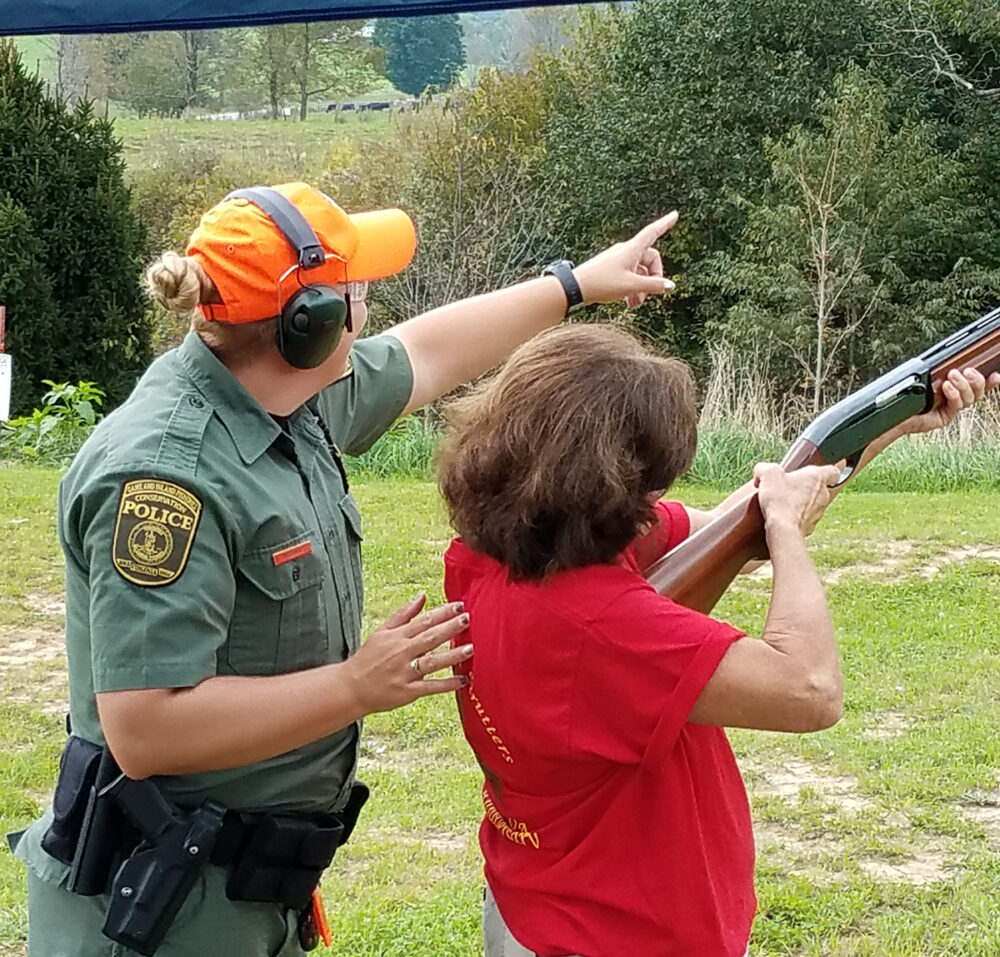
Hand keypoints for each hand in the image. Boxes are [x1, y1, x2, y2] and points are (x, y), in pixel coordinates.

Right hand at [343, 593, 471, 714]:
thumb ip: (403, 613)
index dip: (443, 612)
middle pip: (430, 638)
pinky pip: (430, 687)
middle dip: (450, 628)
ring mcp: (405, 673)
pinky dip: (447, 684)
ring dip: (452, 655)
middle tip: (468, 620)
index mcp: (397, 637)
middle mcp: (401, 653)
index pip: (424, 621)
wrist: (351, 687)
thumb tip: (422, 596)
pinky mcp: (407, 691)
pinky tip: (463, 680)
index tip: (459, 605)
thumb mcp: (382, 632)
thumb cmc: (368, 658)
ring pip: (432, 662)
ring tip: (470, 649)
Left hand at [572, 211, 678, 306]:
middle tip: (649, 295)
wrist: (575, 288)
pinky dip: (632, 288)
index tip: (675, 215)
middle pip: (649, 259)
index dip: (665, 224)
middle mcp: (625, 251)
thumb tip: (670, 286)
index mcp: (631, 250)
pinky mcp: (610, 269)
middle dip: (653, 277)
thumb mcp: (631, 286)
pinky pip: (628, 276)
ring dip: (642, 287)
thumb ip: (653, 286)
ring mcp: (617, 260)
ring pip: (639, 271)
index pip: (653, 232)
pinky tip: (629, 303)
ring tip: (636, 305)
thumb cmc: (602, 283)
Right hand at [754, 462, 842, 536]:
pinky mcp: (810, 527)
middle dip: (806, 488)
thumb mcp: (768, 474)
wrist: (783, 529)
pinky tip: (782, 516)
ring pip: (813, 505)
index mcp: (817, 477)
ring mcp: (818, 512)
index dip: (826, 470)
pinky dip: (796, 517)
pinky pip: (805, 519)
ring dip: (802, 503)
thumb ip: (766, 468)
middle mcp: (823, 495)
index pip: (833, 470)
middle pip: (821, 488)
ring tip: (783, 503)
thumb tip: (762, 470)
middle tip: (789, 487)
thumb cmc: (781, 499)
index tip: (817, 471)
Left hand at [899, 367, 999, 435]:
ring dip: (963, 385)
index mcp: (953, 386)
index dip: (989, 381)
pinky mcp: (945, 416)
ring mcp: (951, 408)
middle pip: (978, 390)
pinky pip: (957, 405)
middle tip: (967, 371)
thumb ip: (939, 371)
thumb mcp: (924, 376)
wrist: (893, 412)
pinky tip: (946, 387)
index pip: (976, 383)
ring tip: (952, 377)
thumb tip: (953, 362)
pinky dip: (954, 394)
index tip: (996, 375)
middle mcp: (954, 397)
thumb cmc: (905, 392)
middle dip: (976, 380)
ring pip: (970, 398)